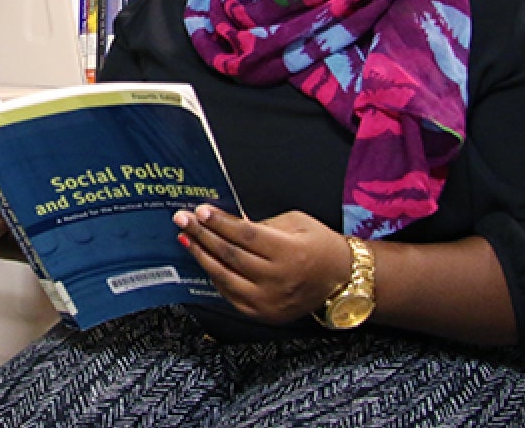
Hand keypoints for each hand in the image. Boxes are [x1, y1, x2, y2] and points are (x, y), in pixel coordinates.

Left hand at [172, 205, 351, 324]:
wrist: (341, 279)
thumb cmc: (320, 245)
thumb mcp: (297, 222)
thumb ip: (262, 224)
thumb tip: (227, 222)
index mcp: (289, 252)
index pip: (244, 235)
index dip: (219, 223)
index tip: (200, 211)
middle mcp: (278, 279)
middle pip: (230, 255)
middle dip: (202, 235)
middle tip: (183, 220)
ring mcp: (269, 300)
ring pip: (225, 277)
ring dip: (201, 256)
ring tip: (186, 239)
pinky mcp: (264, 314)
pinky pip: (230, 295)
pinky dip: (215, 278)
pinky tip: (205, 262)